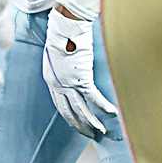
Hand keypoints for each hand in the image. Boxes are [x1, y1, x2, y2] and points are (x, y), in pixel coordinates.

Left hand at [42, 8, 116, 139]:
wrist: (64, 28)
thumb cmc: (61, 37)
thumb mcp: (56, 57)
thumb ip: (62, 69)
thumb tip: (71, 72)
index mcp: (50, 79)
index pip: (60, 104)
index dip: (69, 116)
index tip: (76, 124)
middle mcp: (57, 85)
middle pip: (69, 111)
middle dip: (79, 125)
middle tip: (89, 134)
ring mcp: (69, 83)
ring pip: (81, 109)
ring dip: (91, 122)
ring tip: (100, 131)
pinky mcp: (81, 78)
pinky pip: (93, 97)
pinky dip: (103, 106)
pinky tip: (111, 113)